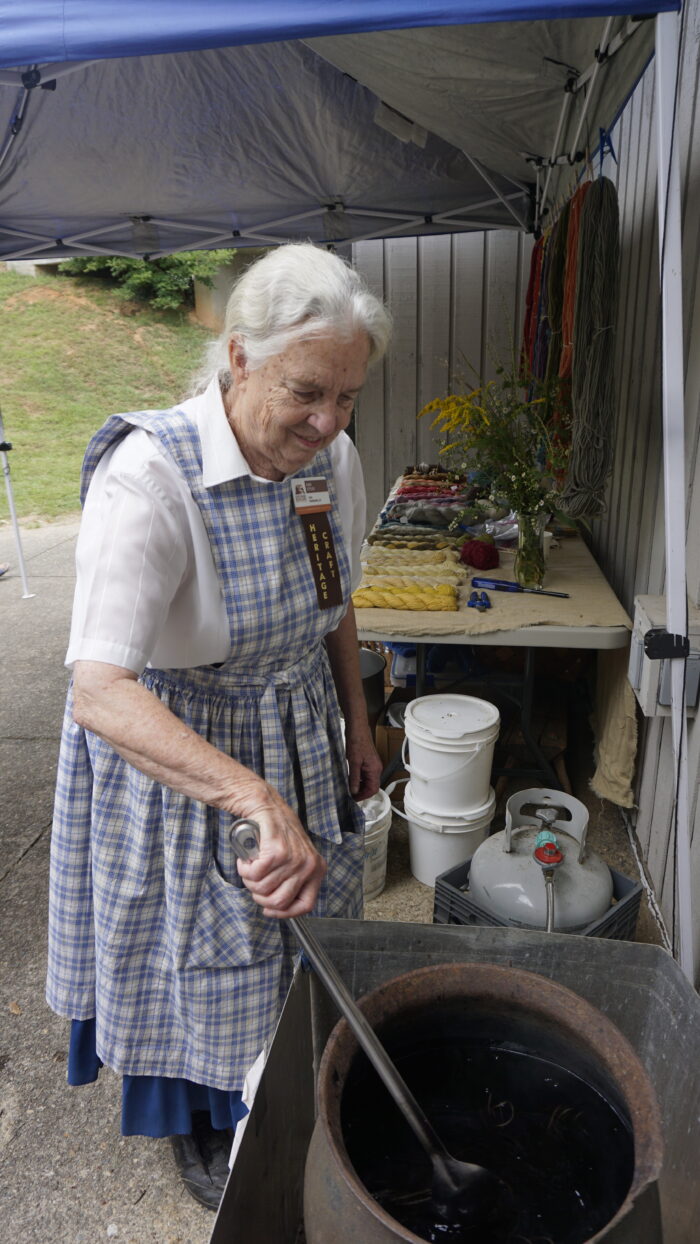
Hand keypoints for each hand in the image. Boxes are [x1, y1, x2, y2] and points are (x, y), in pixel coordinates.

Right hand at [234, 792, 326, 918]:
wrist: (267, 806)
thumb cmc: (278, 834)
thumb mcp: (295, 859)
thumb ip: (292, 881)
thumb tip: (276, 908)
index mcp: (316, 870)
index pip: (306, 905)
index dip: (285, 913)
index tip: (269, 910)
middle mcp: (309, 865)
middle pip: (279, 901)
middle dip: (260, 897)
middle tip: (254, 884)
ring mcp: (294, 859)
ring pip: (263, 889)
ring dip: (249, 881)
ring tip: (249, 868)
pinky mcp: (277, 851)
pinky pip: (255, 875)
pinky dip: (244, 870)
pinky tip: (246, 861)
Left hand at [344, 720, 382, 800]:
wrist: (357, 729)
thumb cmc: (356, 742)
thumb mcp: (353, 763)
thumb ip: (354, 778)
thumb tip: (354, 791)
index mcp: (375, 770)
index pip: (373, 789)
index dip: (364, 796)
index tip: (354, 799)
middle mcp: (376, 768)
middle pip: (371, 786)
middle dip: (362, 792)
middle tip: (350, 795)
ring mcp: (373, 765)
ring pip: (368, 781)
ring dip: (360, 785)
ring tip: (349, 787)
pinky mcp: (368, 762)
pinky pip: (365, 775)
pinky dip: (359, 779)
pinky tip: (350, 778)